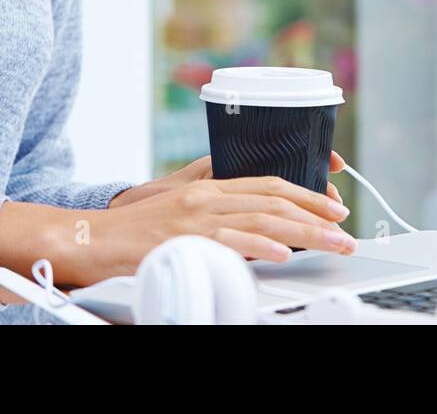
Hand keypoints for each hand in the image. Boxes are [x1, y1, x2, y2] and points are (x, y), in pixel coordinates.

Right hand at [77, 151, 354, 285]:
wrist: (90, 237)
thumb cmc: (134, 232)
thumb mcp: (181, 210)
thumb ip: (216, 212)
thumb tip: (254, 229)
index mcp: (210, 188)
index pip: (269, 184)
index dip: (306, 194)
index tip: (333, 208)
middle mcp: (208, 196)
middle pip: (275, 199)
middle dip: (317, 215)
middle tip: (346, 230)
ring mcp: (197, 216)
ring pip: (262, 218)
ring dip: (305, 232)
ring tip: (332, 243)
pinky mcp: (185, 237)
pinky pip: (229, 239)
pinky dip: (260, 245)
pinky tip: (282, 251)